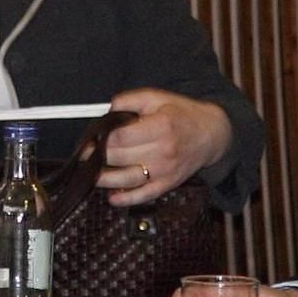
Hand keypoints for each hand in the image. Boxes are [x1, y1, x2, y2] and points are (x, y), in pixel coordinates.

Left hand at [104, 88, 233, 206]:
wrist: (211, 135)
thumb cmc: (183, 115)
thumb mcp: (157, 97)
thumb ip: (130, 99)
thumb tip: (108, 110)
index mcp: (161, 126)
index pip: (122, 136)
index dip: (102, 137)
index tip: (91, 138)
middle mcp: (163, 151)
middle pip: (120, 157)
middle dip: (98, 156)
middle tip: (86, 153)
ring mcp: (165, 170)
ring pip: (127, 179)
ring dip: (105, 179)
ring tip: (92, 173)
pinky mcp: (168, 184)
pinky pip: (144, 195)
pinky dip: (127, 199)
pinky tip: (113, 197)